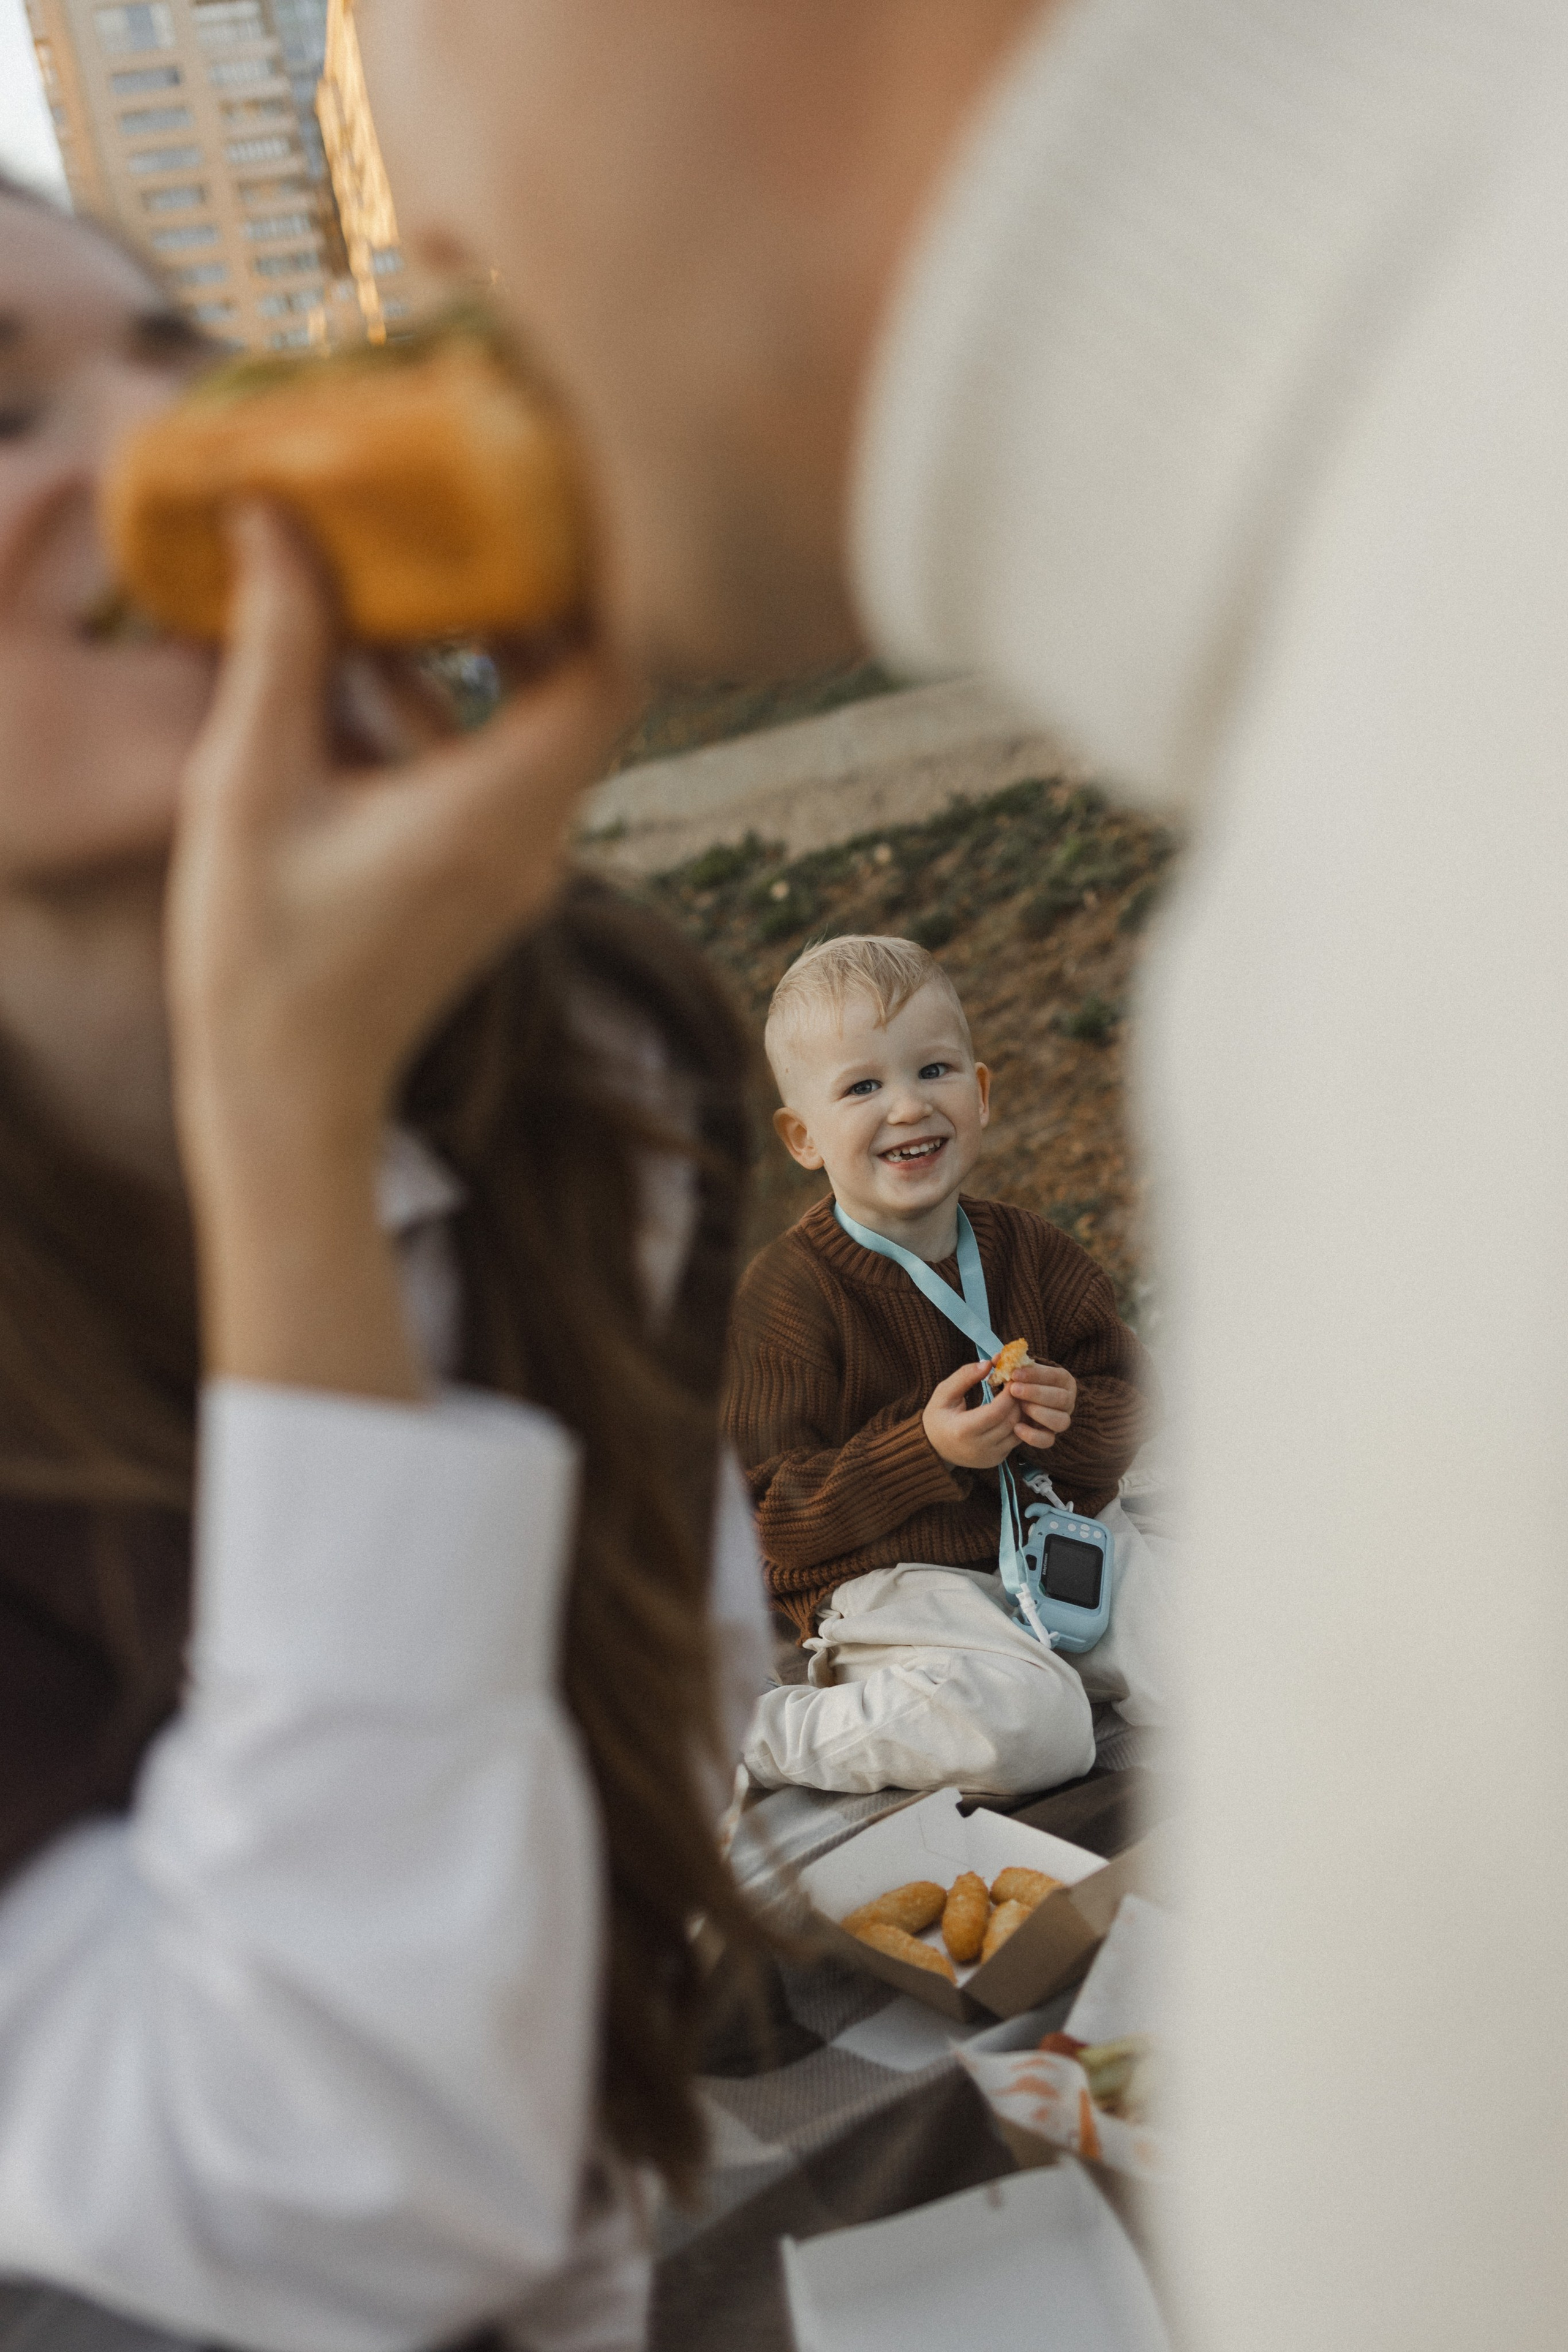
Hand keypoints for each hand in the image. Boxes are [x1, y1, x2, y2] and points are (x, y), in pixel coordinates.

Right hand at [167, 503, 636, 1396]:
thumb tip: (276, 517)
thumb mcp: (249, 787)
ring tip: (369, 594)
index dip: (601, 578)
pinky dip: (437, 719)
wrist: (286, 1095)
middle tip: (453, 520)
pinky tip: (346, 684)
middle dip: (516, 598)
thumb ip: (277, 649)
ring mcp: (519, 866)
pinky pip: (489, 772)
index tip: (554, 500)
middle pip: (575, 684)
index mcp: (498, 813)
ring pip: (524, 727)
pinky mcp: (487, 882)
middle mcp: (536, 839)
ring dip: (458, 658)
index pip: (610, 669)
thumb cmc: (264, 960)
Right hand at [922, 1359, 1021, 1469]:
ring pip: (1018, 1431)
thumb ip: (964, 1376)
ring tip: (1016, 1396)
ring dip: (1020, 1411)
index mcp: (963, 1430)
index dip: (1009, 1393)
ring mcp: (990, 1456)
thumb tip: (988, 1363)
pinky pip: (1016, 1440)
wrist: (934, 1448)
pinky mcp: (997, 1459)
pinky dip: (1018, 1423)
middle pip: (1011, 1420)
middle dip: (1018, 1400)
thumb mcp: (944, 1393)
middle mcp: (979, 1447)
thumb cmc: (938, 1417)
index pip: (997, 1411)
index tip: (1012, 1377)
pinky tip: (1012, 1410)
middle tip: (1017, 1383)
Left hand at [1006, 1361, 1076, 1449]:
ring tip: (1020, 1407)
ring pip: (1061, 1421)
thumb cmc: (1021, 1381)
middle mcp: (1067, 1401)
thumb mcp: (1018, 1370)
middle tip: (1014, 1390)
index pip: (1056, 1376)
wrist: (1022, 1402)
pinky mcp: (1049, 1436)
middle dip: (1036, 1393)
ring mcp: (1061, 1420)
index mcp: (1063, 1380)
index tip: (1015, 1373)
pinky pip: (1048, 1441)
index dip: (1036, 1375)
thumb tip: (997, 1358)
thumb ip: (1009, 1363)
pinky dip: (1033, 1436)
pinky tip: (1017, 1427)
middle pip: (1061, 1399)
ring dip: (1039, 1413)